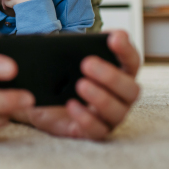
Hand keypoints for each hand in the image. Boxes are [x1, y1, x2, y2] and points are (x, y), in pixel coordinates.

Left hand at [19, 30, 140, 139]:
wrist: (38, 101)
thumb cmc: (57, 77)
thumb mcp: (61, 61)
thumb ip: (71, 49)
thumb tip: (70, 39)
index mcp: (117, 74)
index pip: (131, 62)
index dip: (125, 50)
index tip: (114, 37)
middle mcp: (119, 97)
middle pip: (131, 90)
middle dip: (111, 76)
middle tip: (87, 63)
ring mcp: (108, 117)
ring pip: (118, 112)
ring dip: (101, 98)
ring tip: (80, 84)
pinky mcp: (92, 131)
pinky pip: (97, 130)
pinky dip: (86, 118)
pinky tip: (72, 105)